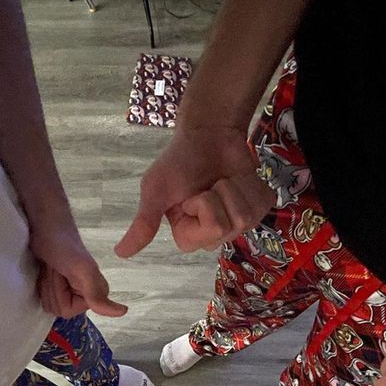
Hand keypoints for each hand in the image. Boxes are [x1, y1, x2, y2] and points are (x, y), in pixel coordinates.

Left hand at [31, 228, 126, 318]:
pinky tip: (44, 271)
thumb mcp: (84, 271)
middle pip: (57, 309)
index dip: (61, 294)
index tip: (66, 275)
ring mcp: (69, 291)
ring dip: (45, 284)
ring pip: (49, 303)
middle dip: (52, 289)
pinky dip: (40, 284)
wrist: (46, 227)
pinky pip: (44, 298)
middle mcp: (84, 295)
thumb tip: (123, 312)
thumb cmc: (65, 246)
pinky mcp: (56, 285)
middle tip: (57, 269)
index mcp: (96, 293)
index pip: (68, 311)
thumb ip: (97, 295)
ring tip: (52, 268)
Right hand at [115, 123, 274, 257]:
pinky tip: (241, 178)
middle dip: (221, 196)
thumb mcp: (156, 191)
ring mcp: (237, 222)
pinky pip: (265, 205)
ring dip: (236, 188)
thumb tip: (120, 253)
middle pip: (231, 227)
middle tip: (208, 184)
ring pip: (249, 217)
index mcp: (189, 235)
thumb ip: (144, 224)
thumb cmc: (179, 161)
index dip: (205, 207)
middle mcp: (213, 234)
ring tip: (223, 179)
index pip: (210, 233)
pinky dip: (253, 185)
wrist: (209, 132)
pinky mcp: (257, 207)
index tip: (191, 195)